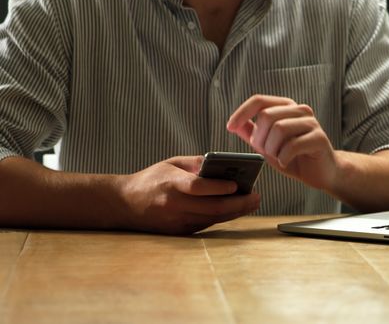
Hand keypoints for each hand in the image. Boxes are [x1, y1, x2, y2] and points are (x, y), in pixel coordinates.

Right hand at [116, 156, 259, 234]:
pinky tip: (236, 208)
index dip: (218, 187)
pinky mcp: (180, 232)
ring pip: (213, 219)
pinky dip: (224, 216)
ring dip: (236, 211)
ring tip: (252, 202)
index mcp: (170, 184)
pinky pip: (207, 224)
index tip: (236, 185)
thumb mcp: (170, 163)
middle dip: (238, 203)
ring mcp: (177, 222)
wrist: (125, 204)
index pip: (197, 187)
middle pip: (212, 208)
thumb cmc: (151, 179)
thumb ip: (196, 163)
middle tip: (257, 196)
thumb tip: (223, 165)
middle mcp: (174, 205)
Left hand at [226, 95, 338, 190]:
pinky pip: (292, 145)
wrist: (322, 173)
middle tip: (266, 152)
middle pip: (266, 116)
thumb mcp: (268, 145)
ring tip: (278, 157)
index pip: (259, 100)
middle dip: (259, 139)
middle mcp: (300, 110)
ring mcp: (311, 123)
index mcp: (286, 108)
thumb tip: (234, 124)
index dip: (241, 112)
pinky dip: (283, 157)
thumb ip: (252, 134)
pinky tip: (286, 162)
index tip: (229, 127)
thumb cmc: (295, 158)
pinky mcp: (319, 138)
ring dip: (272, 149)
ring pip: (279, 128)